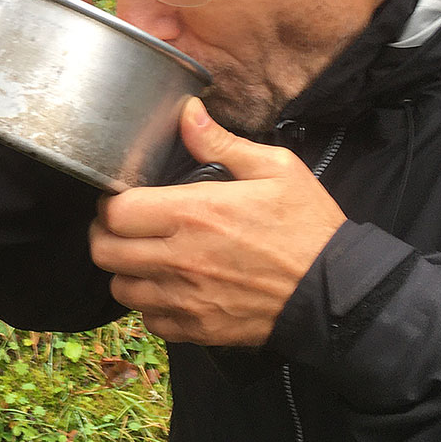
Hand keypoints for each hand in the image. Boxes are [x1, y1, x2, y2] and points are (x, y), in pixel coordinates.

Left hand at [88, 97, 347, 345]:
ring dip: (125, 271)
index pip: (116, 212)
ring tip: (145, 257)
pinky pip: (150, 320)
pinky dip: (151, 305)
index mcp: (194, 213)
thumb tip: (186, 112)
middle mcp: (180, 259)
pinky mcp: (198, 329)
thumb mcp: (275, 169)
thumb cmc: (306, 227)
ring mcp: (186, 298)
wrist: (336, 292)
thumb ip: (220, 142)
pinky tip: (169, 288)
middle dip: (106, 235)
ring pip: (120, 289)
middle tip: (125, 226)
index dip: (110, 204)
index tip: (123, 198)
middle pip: (104, 252)